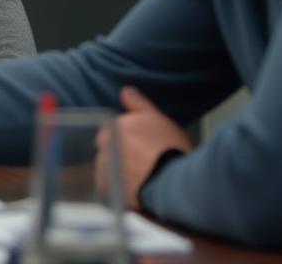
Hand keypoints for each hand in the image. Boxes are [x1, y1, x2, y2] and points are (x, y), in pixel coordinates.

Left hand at [102, 86, 191, 211]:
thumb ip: (138, 104)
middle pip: (107, 148)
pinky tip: (134, 189)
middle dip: (119, 153)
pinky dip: (116, 189)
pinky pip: (106, 187)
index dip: (127, 139)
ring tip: (141, 178)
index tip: (141, 146)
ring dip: (118, 171)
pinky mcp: (107, 188)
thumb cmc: (172, 150)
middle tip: (142, 162)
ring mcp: (105, 167)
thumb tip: (125, 91)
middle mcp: (106, 145)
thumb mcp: (158, 119)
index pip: (111, 130)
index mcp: (116, 125)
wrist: (176, 182)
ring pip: (106, 168)